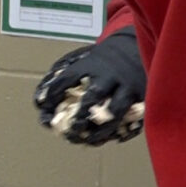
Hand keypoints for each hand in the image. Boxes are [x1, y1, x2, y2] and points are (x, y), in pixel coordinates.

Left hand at [34, 26, 145, 144]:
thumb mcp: (81, 60)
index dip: (54, 92)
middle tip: (72, 130)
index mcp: (90, 65)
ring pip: (117, 108)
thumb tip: (40, 101)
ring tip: (90, 140)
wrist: (132, 46)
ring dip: (103, 128)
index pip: (67, 78)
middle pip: (95, 95)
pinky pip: (138, 115)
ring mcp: (128, 84)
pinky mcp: (145, 93)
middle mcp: (109, 74)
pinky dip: (127, 129)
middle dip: (82, 114)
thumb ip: (62, 77)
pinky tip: (115, 138)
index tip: (44, 105)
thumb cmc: (100, 61)